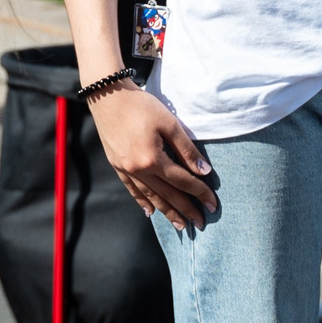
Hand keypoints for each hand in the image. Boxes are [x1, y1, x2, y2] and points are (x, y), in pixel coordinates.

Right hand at [91, 86, 215, 228]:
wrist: (108, 96)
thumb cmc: (142, 106)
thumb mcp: (170, 123)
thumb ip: (187, 150)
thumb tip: (204, 172)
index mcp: (153, 159)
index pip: (183, 181)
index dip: (200, 193)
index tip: (213, 204)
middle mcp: (138, 169)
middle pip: (167, 195)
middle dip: (186, 210)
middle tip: (201, 224)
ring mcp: (126, 170)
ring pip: (150, 197)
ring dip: (167, 212)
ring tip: (180, 225)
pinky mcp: (117, 166)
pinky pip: (133, 190)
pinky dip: (143, 202)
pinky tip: (151, 212)